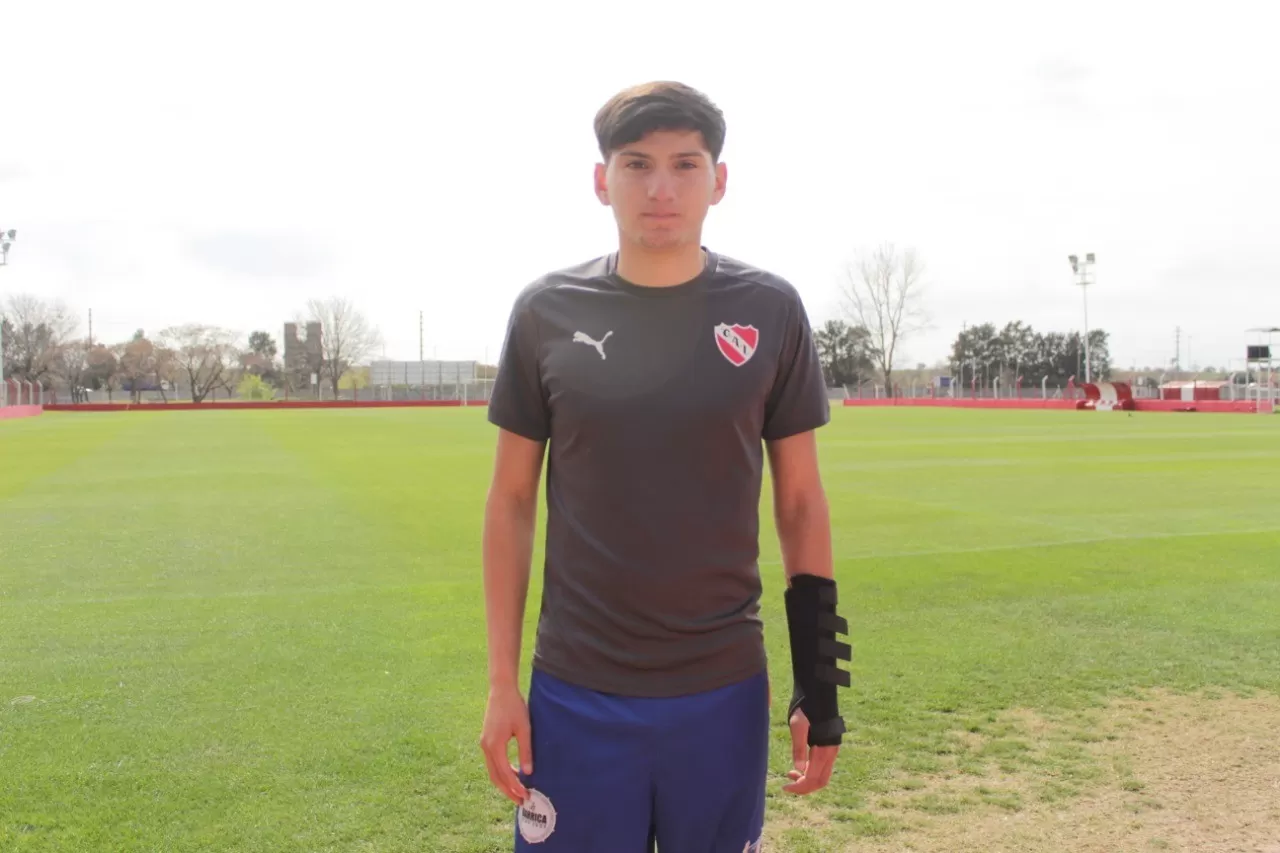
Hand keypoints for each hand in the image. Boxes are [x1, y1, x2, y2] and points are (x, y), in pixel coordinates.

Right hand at [479, 683, 532, 804]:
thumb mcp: (524, 728)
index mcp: (494, 745)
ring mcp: (484, 744)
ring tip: (518, 792)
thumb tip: (528, 772)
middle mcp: (486, 747)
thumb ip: (526, 750)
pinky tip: (513, 775)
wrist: (501, 690)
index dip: (515, 787)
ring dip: (504, 783)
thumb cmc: (514, 707)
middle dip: (508, 790)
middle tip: (521, 801)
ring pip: (492, 771)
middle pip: (495, 777)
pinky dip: (501, 773)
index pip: (505, 773)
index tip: (525, 796)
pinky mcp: (486, 741)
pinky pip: (492, 763)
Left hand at [783, 706, 838, 794]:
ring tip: (790, 775)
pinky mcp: (829, 747)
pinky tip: (799, 767)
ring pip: (823, 776)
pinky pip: (823, 768)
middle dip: (804, 787)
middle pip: (820, 782)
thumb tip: (798, 768)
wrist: (817, 692)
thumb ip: (798, 747)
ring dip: (807, 780)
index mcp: (824, 749)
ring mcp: (832, 751)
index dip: (799, 787)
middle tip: (787, 786)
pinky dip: (811, 773)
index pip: (813, 778)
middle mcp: (831, 753)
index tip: (785, 787)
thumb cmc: (805, 707)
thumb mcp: (798, 726)